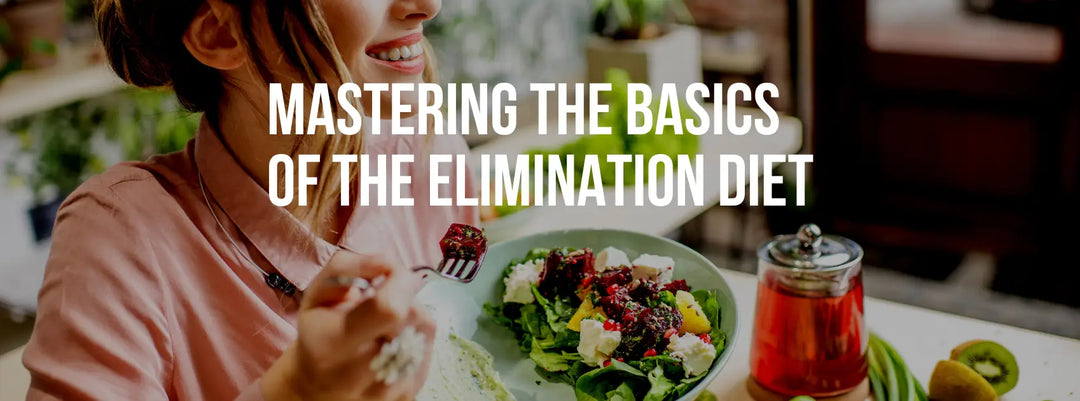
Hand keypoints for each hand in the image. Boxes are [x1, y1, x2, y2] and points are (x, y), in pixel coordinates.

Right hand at [261, 251, 434, 400]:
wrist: (318, 387)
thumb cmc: (319, 333)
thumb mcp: (317, 293)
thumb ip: (348, 267)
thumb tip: (390, 264)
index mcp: (332, 346)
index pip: (389, 308)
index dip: (399, 281)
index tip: (390, 275)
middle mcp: (360, 375)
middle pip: (413, 315)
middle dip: (404, 297)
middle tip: (384, 301)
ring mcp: (387, 392)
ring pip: (425, 329)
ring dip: (412, 316)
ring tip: (386, 324)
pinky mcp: (407, 397)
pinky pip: (429, 349)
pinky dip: (416, 337)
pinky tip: (395, 342)